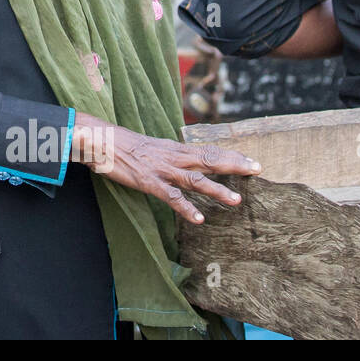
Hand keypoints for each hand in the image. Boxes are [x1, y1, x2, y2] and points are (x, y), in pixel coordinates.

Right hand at [70, 112, 260, 224]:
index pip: (209, 150)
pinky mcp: (149, 182)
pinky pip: (171, 197)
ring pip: (195, 180)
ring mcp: (162, 170)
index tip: (253, 161)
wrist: (101, 141)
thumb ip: (169, 154)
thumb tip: (184, 160)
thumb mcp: (152, 147)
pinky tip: (199, 219)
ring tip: (236, 200)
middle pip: (209, 160)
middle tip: (258, 169)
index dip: (231, 155)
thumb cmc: (123, 144)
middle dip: (235, 165)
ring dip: (217, 190)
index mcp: (174, 148)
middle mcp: (173, 157)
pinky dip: (186, 208)